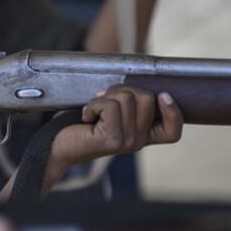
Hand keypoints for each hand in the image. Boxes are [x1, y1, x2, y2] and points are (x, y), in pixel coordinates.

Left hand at [49, 85, 183, 175]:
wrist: (57, 145)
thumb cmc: (81, 124)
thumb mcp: (111, 112)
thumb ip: (129, 102)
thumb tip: (136, 84)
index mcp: (142, 136)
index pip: (172, 131)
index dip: (173, 111)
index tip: (163, 95)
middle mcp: (138, 142)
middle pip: (147, 98)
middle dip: (123, 90)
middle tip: (104, 102)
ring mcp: (127, 142)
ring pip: (127, 98)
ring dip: (105, 97)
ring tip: (93, 111)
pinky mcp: (111, 139)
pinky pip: (109, 105)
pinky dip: (93, 104)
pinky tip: (86, 116)